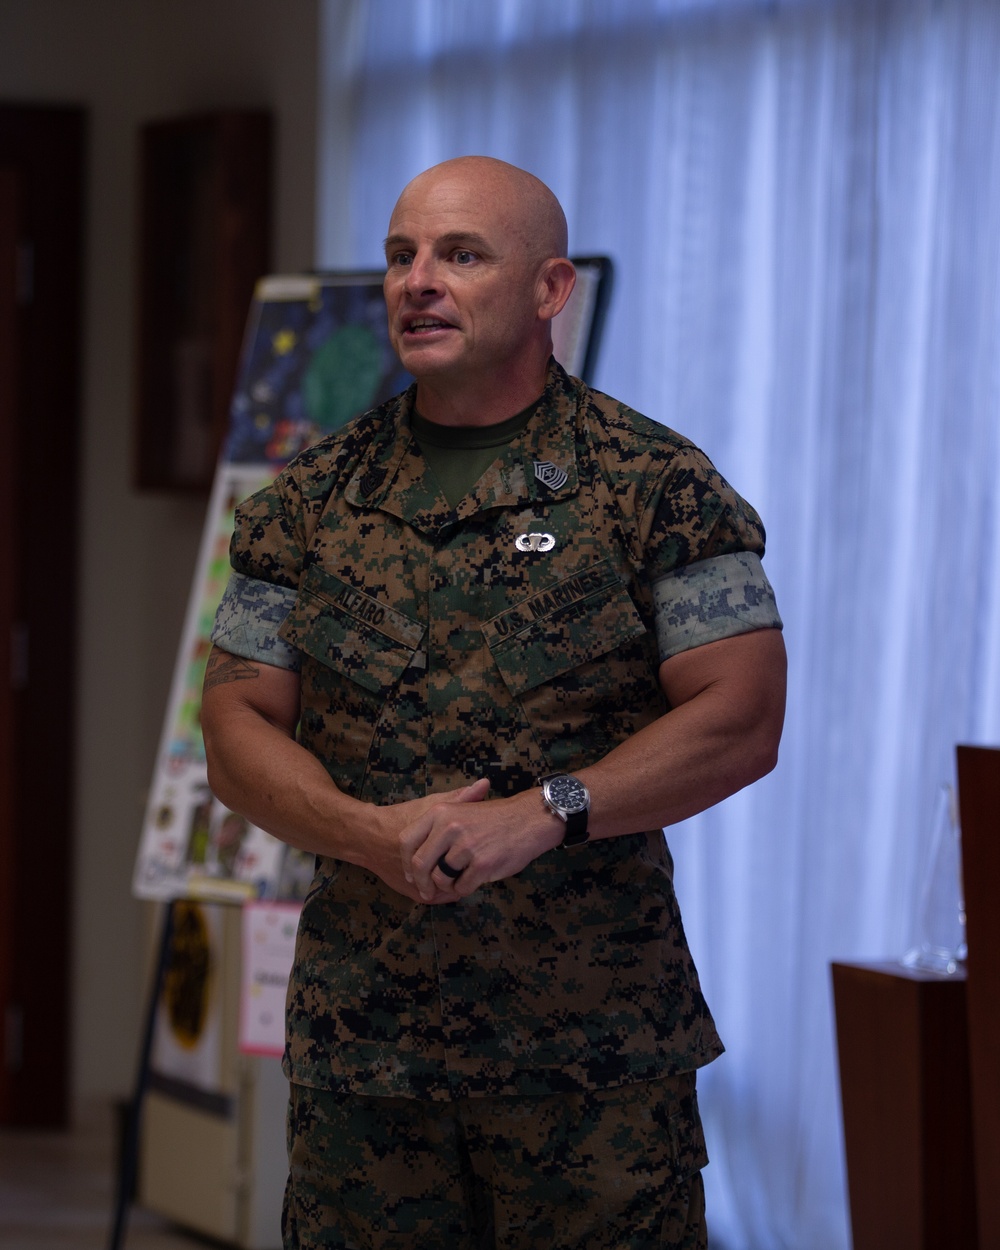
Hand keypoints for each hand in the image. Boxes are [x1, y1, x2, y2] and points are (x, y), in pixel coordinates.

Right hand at [359, 778, 491, 901]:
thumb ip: (457, 798)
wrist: (369, 838)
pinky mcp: (411, 892)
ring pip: (447, 891)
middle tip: (480, 863)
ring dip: (458, 884)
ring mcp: (417, 883)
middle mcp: (423, 866)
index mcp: (430, 842)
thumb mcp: (430, 806)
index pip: (465, 856)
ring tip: (469, 873)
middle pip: (457, 876)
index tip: (485, 846)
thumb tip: (485, 783)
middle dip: (469, 872)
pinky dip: (446, 892)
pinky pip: (436, 897)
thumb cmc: (403, 817)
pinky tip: (453, 883)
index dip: (477, 852)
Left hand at [400, 783, 563, 901]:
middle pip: (419, 864)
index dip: (405, 862)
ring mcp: (466, 846)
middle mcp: (449, 827)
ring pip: (440, 878)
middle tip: (427, 891)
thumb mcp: (461, 810)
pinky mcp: (481, 864)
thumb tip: (413, 861)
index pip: (406, 840)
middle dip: (422, 883)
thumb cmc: (493, 818)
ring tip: (460, 879)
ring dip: (447, 885)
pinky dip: (465, 888)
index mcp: (440, 812)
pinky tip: (474, 879)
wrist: (528, 820)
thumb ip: (436, 829)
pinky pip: (461, 887)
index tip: (411, 875)